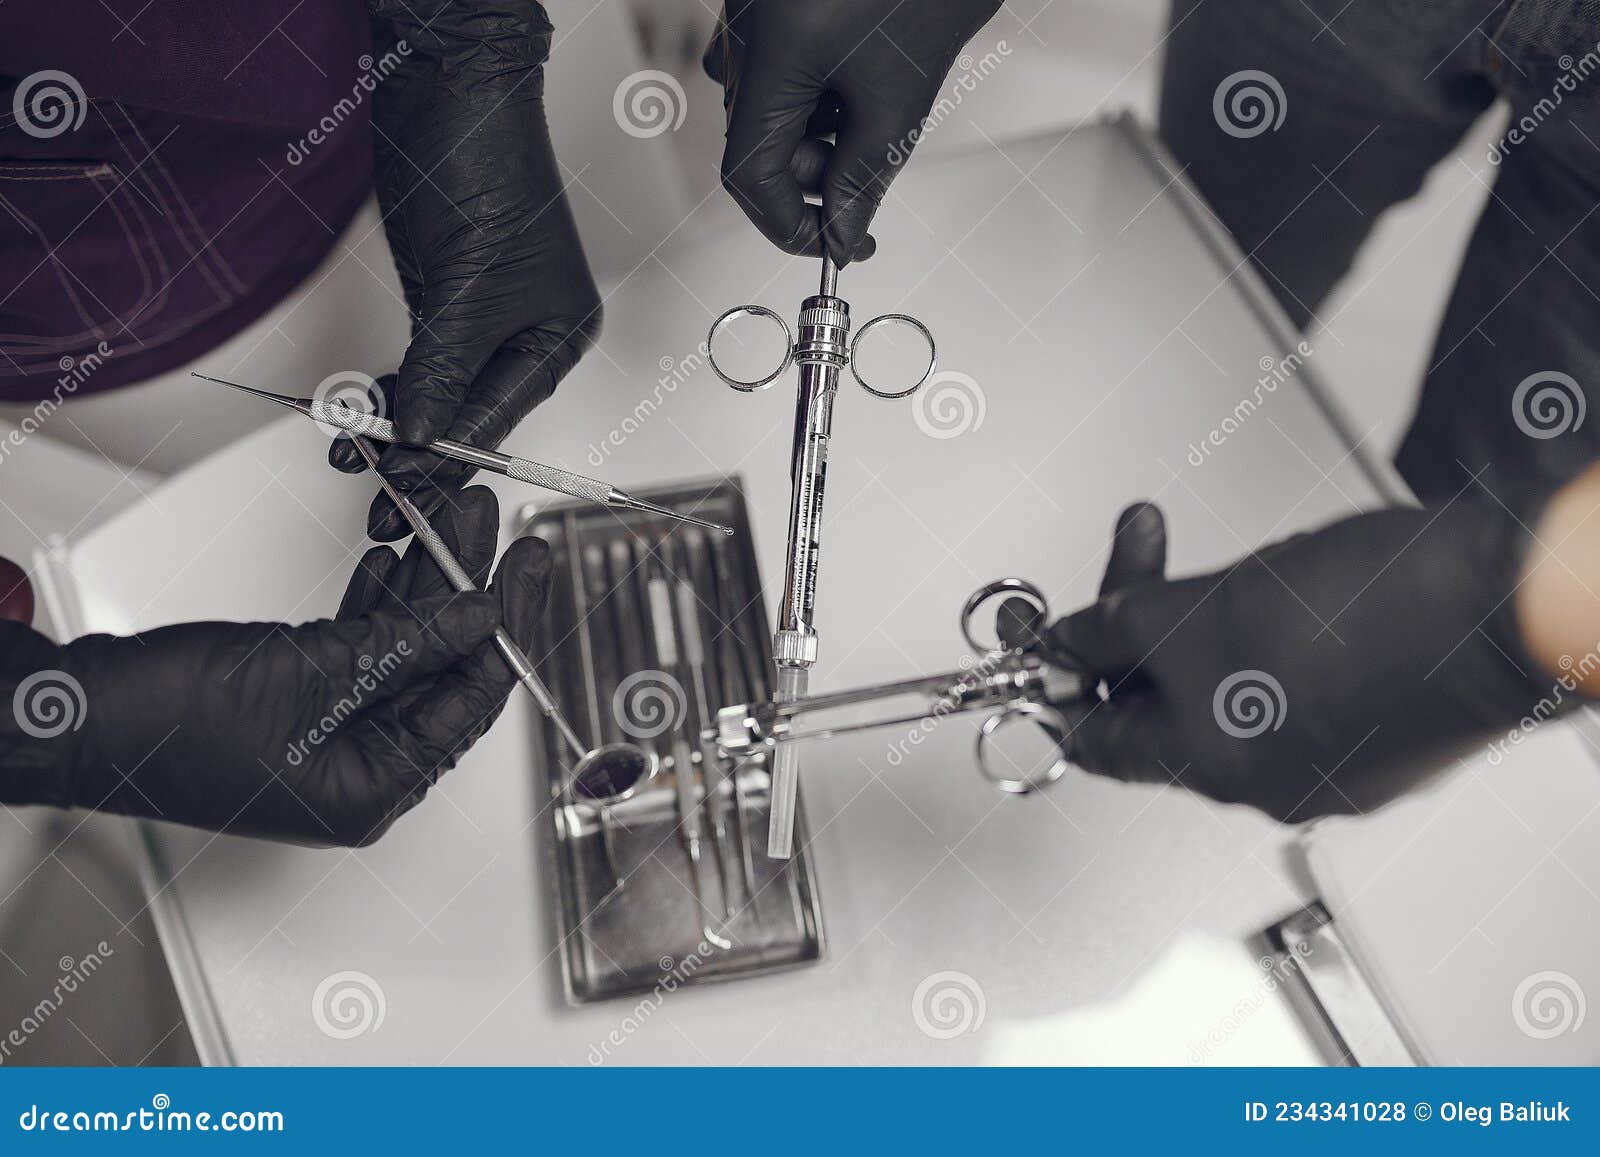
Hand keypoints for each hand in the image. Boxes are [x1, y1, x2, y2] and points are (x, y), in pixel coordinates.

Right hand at [6, 487, 549, 845]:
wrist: (76, 716)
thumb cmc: (167, 722)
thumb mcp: (311, 672)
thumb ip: (406, 645)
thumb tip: (481, 618)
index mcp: (372, 789)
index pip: (469, 702)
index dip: (505, 628)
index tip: (527, 568)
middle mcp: (360, 770)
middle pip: (442, 669)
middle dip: (469, 589)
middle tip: (495, 527)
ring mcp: (329, 736)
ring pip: (402, 648)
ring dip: (425, 581)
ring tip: (452, 516)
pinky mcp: (299, 703)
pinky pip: (360, 647)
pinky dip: (379, 601)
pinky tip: (399, 554)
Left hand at [332, 1, 600, 540]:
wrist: (444, 86)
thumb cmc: (484, 168)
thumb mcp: (465, 288)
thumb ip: (443, 371)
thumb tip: (421, 441)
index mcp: (559, 335)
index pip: (501, 418)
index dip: (450, 461)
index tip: (407, 497)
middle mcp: (529, 332)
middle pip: (472, 413)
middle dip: (420, 454)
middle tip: (376, 498)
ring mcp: (484, 315)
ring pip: (441, 392)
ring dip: (396, 424)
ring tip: (352, 458)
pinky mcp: (445, 295)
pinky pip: (421, 362)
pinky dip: (392, 388)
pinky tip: (362, 412)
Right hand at [705, 0, 1001, 263]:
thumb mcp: (902, 97)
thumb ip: (864, 176)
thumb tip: (844, 230)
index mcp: (768, 57)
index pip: (750, 177)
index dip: (790, 225)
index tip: (832, 242)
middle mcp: (742, 32)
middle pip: (756, 141)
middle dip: (812, 173)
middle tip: (869, 173)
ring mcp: (750, 11)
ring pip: (767, 104)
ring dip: (818, 129)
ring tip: (878, 103)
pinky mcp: (768, 0)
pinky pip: (773, 63)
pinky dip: (814, 89)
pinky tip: (859, 74)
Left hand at [1017, 501, 1551, 821]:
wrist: (1503, 602)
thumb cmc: (1376, 610)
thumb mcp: (1205, 604)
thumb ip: (1120, 626)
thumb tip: (1062, 641)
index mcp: (1212, 766)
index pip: (1096, 739)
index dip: (1062, 678)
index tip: (1048, 636)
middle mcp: (1264, 785)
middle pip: (1161, 705)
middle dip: (1142, 619)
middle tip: (1141, 544)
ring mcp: (1325, 764)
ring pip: (1226, 688)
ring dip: (1205, 622)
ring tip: (1237, 562)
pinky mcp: (1374, 736)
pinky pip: (1288, 688)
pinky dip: (1268, 641)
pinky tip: (1290, 591)